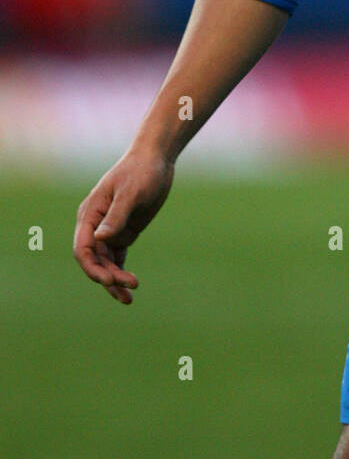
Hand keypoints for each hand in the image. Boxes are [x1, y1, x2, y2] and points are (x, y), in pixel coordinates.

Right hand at [73, 148, 174, 302]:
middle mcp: (96, 225)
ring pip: (106, 262)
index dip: (92, 268)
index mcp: (90, 214)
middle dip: (107, 277)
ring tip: (129, 298)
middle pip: (94, 260)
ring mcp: (109, 230)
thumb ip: (116, 216)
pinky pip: (117, 258)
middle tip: (129, 289)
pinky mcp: (124, 232)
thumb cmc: (141, 172)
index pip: (82, 249)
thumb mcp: (131, 193)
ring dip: (115, 280)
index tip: (109, 279)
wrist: (156, 160)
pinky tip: (129, 287)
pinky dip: (121, 272)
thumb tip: (100, 239)